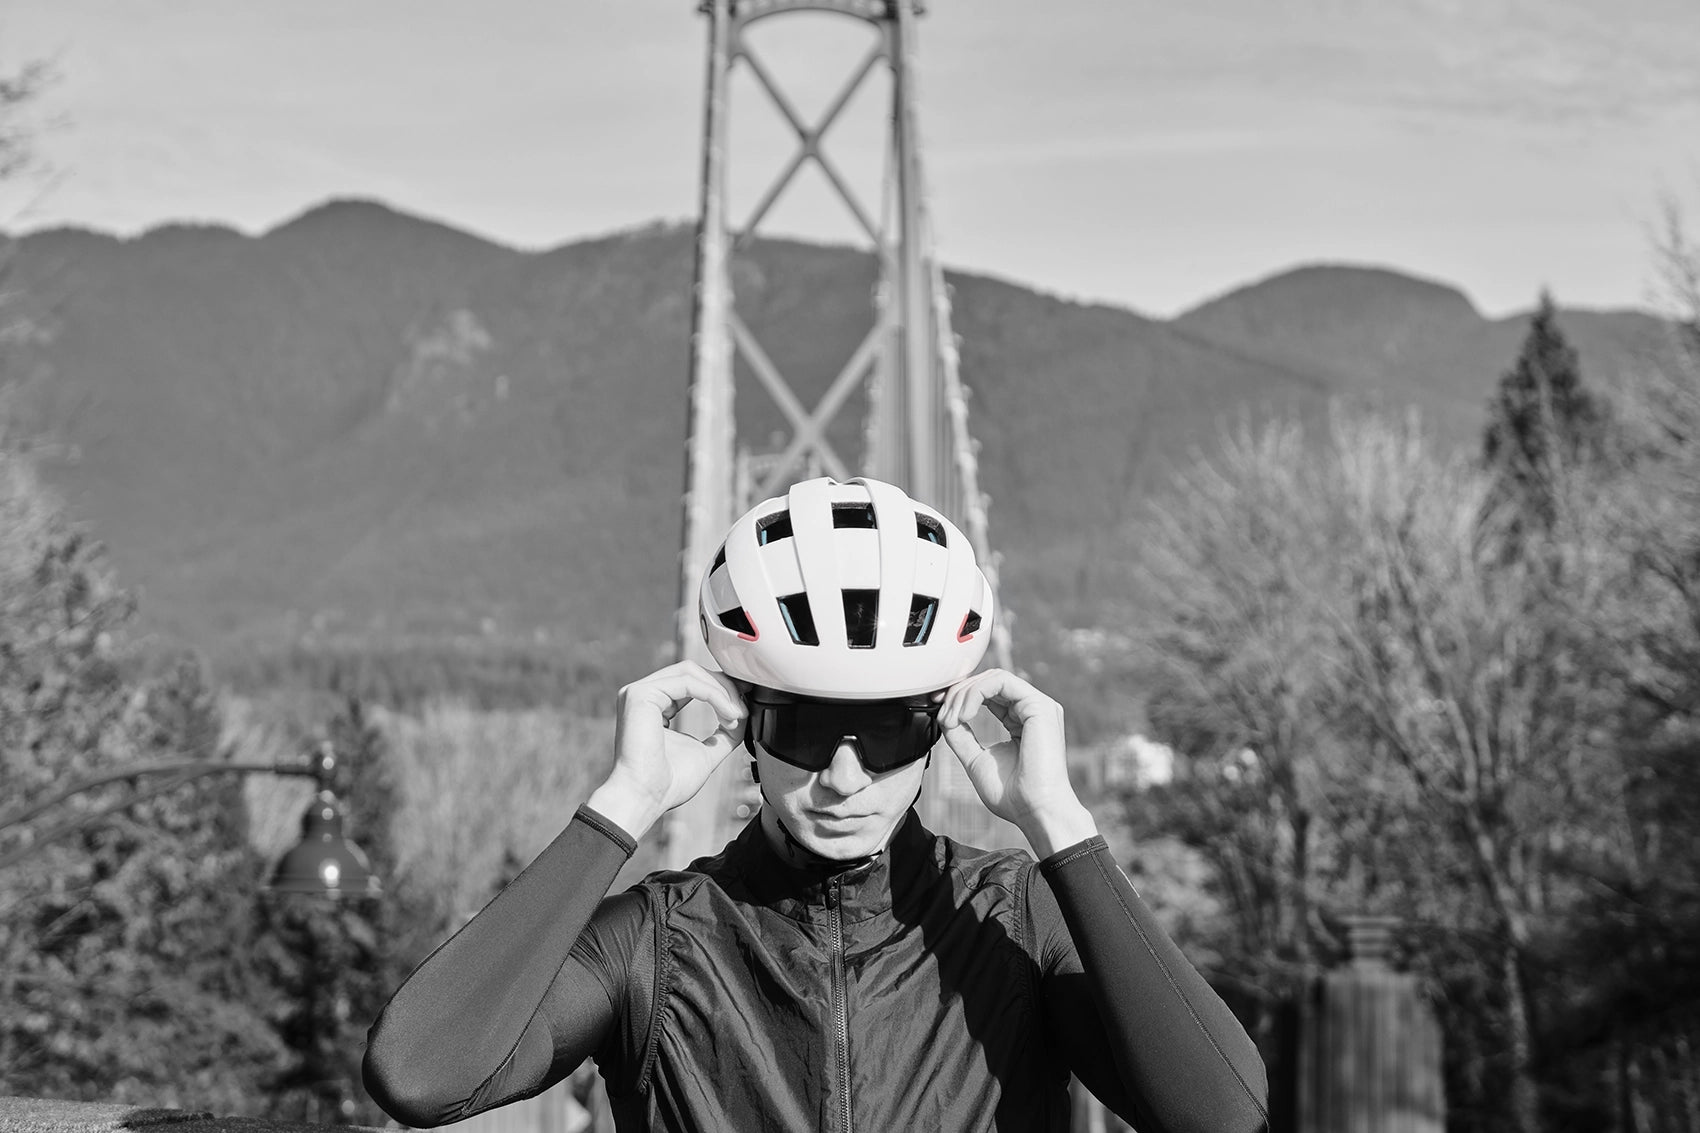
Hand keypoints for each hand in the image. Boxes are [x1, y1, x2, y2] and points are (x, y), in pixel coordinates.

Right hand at [587, 660, 745, 840]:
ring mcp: (639, 692)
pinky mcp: (641, 694)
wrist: (645, 799)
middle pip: (692, 671)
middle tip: (742, 711)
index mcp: (654, 705)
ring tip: (736, 715)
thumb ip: (723, 733)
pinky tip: (727, 713)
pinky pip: (687, 682)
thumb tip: (742, 715)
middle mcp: (644, 694)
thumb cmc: (667, 784)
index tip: (743, 709)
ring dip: (721, 690)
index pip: (692, 682)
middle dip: (724, 687)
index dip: (721, 690)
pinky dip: (713, 694)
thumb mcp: (706, 752)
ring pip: (691, 672)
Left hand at [938, 669, 1095, 856]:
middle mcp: (1031, 709)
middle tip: (943, 715)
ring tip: (954, 719)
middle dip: (958, 693)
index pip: (988, 694)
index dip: (960, 697)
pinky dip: (976, 693)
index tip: (939, 710)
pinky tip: (965, 715)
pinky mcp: (1039, 706)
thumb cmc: (1013, 795)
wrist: (1036, 811)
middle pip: (988, 682)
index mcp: (1021, 720)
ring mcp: (1038, 706)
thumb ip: (962, 736)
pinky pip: (1001, 682)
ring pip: (993, 678)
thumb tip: (945, 716)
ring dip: (965, 694)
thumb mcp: (977, 759)